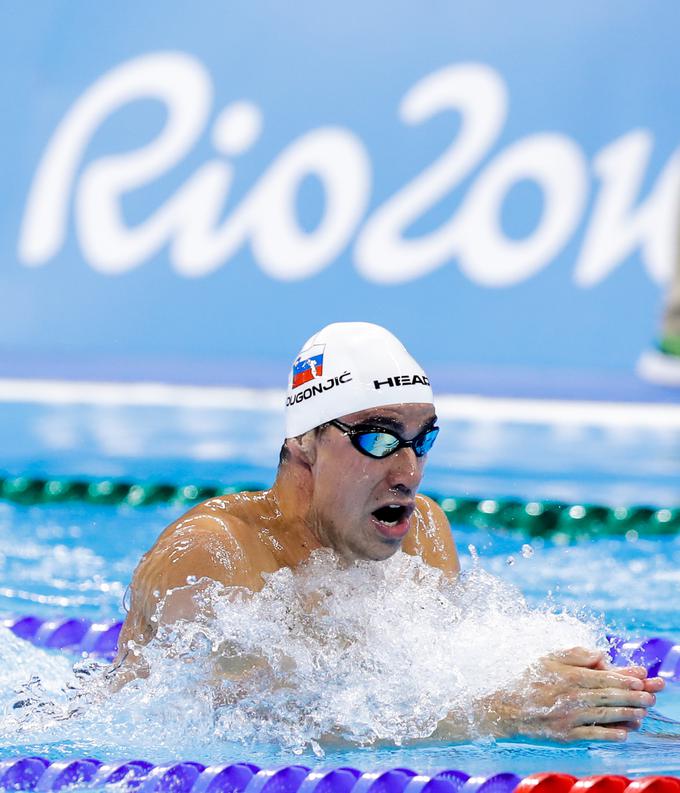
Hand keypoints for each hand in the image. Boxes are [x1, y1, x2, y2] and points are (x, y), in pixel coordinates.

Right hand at [481, 647, 661, 742]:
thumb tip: (601, 654)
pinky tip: (624, 733)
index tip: (641, 678)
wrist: (504, 706)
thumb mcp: (548, 658)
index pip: (603, 676)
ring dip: (627, 714)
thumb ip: (575, 654)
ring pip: (604, 715)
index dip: (624, 677)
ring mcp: (568, 717)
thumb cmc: (527, 678)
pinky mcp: (565, 734)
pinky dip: (610, 734)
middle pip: (609, 696)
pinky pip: (593, 734)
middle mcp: (571, 696)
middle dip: (633, 696)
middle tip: (652, 695)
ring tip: (644, 713)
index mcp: (568, 676)